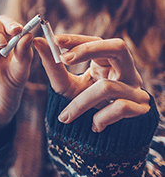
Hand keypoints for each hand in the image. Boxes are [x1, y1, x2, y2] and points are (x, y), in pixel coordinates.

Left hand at [33, 34, 149, 132]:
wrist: (97, 137)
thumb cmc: (82, 105)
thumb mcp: (65, 85)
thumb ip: (52, 65)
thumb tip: (36, 41)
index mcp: (109, 61)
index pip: (97, 40)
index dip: (78, 39)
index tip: (56, 40)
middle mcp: (126, 71)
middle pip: (117, 48)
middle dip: (88, 50)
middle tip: (63, 59)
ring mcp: (135, 89)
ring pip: (108, 86)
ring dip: (81, 102)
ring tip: (65, 116)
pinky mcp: (140, 109)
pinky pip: (119, 108)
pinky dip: (100, 118)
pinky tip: (93, 125)